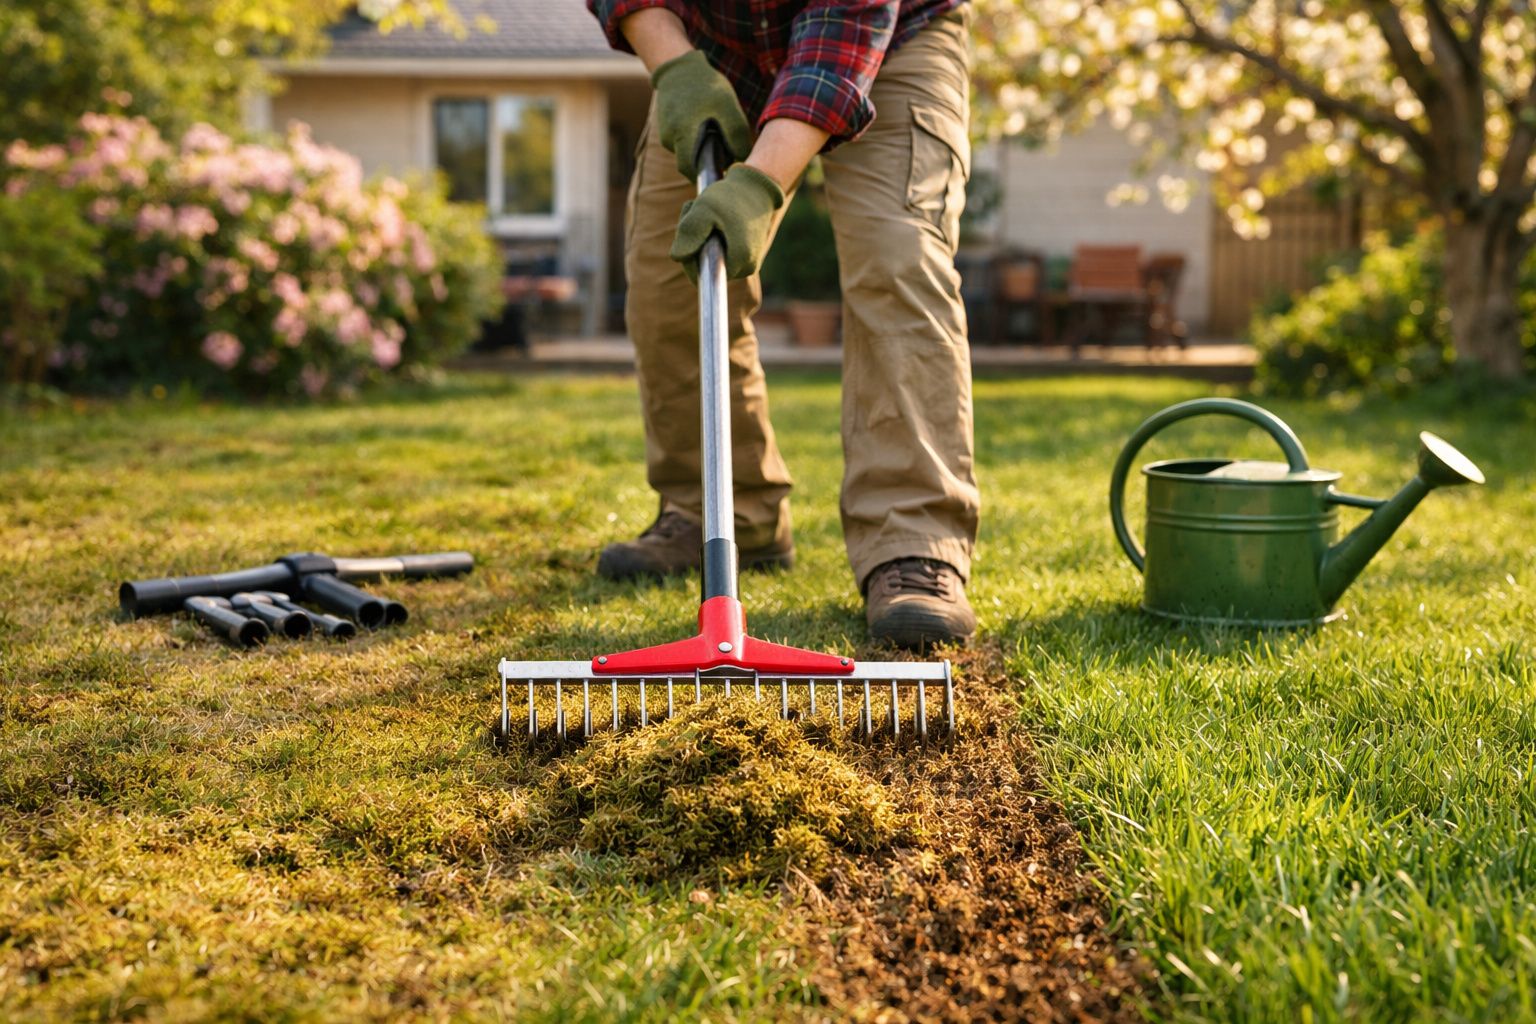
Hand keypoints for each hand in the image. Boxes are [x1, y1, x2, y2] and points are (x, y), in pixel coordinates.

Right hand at [651, 50, 753, 179]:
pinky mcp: (666, 128)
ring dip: (701, 149)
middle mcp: (669, 138)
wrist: (681, 68)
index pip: (689, 170)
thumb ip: (736, 134)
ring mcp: (665, 133)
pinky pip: (682, 142)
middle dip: (706, 162)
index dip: (705, 176)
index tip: (721, 175)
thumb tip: (741, 159)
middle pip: (689, 164)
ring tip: (715, 131)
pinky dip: (695, 139)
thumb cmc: (706, 86)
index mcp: (682, 135)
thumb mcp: (727, 106)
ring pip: (686, 152)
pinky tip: (704, 125)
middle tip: (724, 152)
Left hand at [669, 165, 784, 281]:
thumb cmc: (731, 196)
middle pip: (707, 268)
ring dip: (702, 240)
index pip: (702, 274)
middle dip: (695, 244)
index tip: (689, 226)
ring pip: (714, 261)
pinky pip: (723, 256)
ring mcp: (749, 264)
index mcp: (740, 260)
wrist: (756, 188)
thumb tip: (677, 257)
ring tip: (707, 216)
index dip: (688, 255)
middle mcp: (747, 268)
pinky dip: (713, 240)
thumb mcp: (704, 209)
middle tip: (695, 213)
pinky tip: (716, 222)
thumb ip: (689, 232)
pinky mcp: (748, 258)